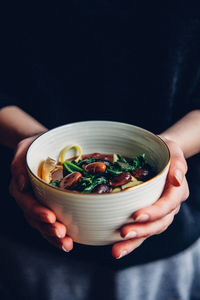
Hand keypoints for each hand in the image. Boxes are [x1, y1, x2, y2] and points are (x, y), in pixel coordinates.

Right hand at [9, 135, 72, 251]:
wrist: (42, 148)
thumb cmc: (34, 147)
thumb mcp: (24, 150)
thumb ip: (19, 166)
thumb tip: (22, 185)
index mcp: (20, 188)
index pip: (27, 203)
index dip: (38, 211)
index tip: (51, 217)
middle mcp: (28, 200)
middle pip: (35, 219)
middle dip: (48, 229)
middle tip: (62, 234)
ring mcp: (39, 206)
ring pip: (43, 226)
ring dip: (54, 237)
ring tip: (67, 243)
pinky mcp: (50, 207)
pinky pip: (52, 223)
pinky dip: (58, 235)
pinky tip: (69, 242)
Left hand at [112, 137, 188, 258]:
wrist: (162, 156)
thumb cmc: (167, 152)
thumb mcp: (174, 151)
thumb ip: (178, 164)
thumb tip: (177, 180)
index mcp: (176, 192)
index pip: (167, 205)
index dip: (154, 212)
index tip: (136, 215)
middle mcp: (169, 206)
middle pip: (159, 224)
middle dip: (141, 231)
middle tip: (123, 234)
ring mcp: (159, 213)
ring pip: (149, 231)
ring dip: (134, 242)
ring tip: (116, 250)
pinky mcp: (148, 216)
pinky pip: (141, 229)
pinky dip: (130, 241)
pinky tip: (115, 246)